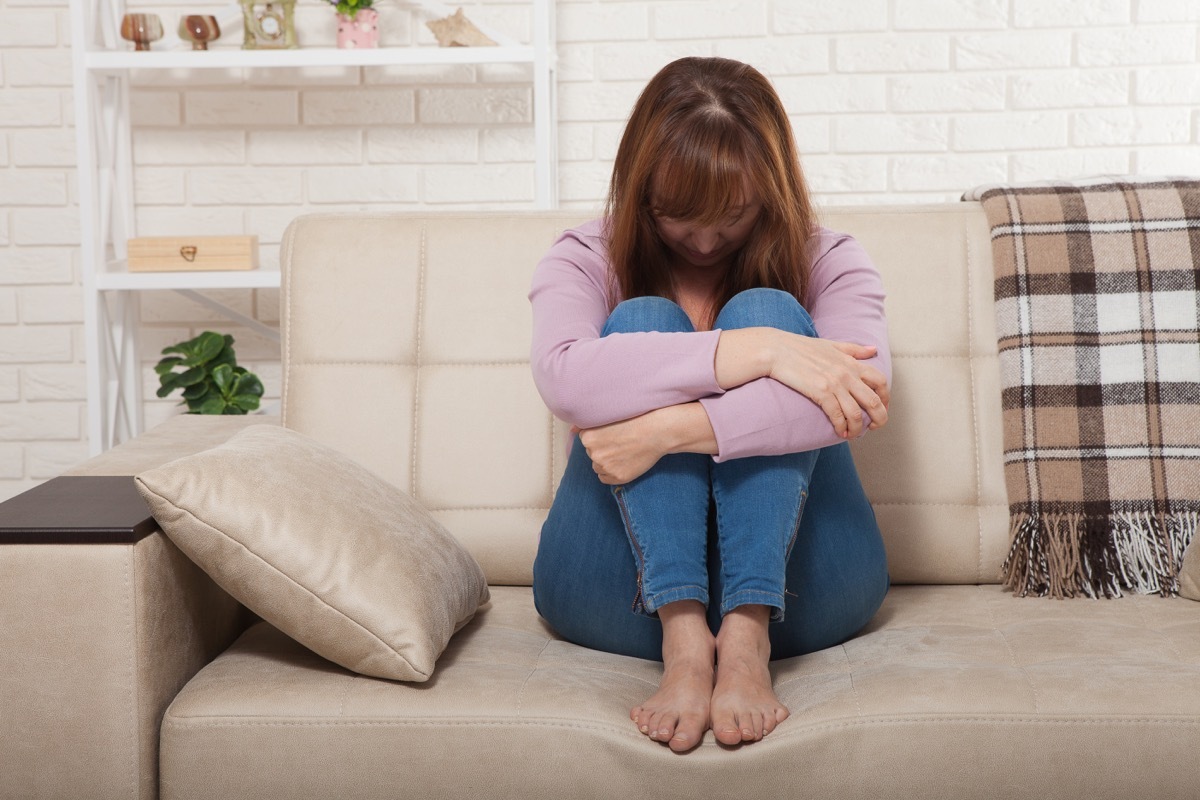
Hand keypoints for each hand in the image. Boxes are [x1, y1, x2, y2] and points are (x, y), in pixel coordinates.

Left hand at [576, 409, 673, 484]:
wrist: (657, 432)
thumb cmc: (634, 421)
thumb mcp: (608, 417)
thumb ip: (586, 425)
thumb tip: (571, 430)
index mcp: (588, 437)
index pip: (586, 441)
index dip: (601, 437)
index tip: (613, 434)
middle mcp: (593, 453)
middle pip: (592, 454)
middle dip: (603, 450)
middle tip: (621, 442)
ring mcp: (605, 467)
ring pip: (598, 467)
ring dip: (607, 462)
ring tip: (624, 452)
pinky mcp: (617, 477)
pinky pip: (606, 478)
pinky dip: (612, 473)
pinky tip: (624, 462)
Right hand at [764, 330, 889, 438]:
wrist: (777, 350)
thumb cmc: (801, 347)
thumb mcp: (832, 344)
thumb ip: (854, 349)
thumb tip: (873, 349)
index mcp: (851, 362)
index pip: (880, 381)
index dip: (886, 398)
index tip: (881, 408)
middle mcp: (847, 374)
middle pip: (874, 401)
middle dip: (879, 418)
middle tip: (875, 427)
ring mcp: (835, 384)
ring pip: (857, 413)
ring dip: (859, 428)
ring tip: (854, 434)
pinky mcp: (821, 393)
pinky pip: (837, 416)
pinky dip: (841, 427)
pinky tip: (840, 432)